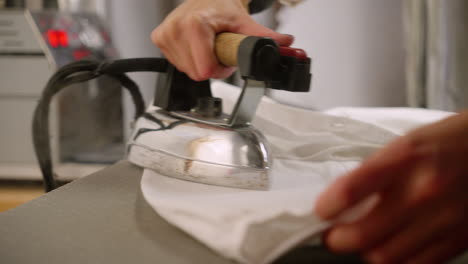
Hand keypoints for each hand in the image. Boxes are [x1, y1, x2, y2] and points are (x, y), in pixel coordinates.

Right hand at [151, 0, 293, 80]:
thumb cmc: (222, 9)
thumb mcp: (244, 23)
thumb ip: (264, 37)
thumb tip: (285, 44)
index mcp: (195, 25)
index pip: (206, 70)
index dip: (220, 69)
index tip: (224, 55)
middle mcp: (176, 28)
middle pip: (196, 73)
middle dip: (211, 67)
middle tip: (217, 50)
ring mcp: (165, 34)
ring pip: (186, 71)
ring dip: (200, 63)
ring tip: (207, 46)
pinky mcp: (159, 38)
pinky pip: (176, 64)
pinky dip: (188, 59)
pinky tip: (195, 46)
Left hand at [315, 111, 467, 263]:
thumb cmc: (448, 142)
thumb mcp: (405, 143)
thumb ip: (373, 171)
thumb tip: (341, 199)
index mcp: (404, 159)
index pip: (350, 191)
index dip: (327, 208)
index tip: (322, 211)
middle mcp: (423, 191)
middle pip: (363, 235)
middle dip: (337, 240)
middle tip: (332, 234)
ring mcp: (443, 219)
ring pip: (385, 257)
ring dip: (366, 250)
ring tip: (363, 239)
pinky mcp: (458, 240)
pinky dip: (396, 259)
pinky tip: (392, 245)